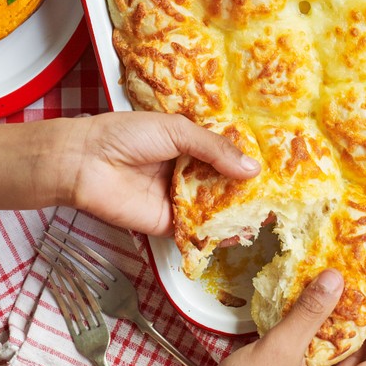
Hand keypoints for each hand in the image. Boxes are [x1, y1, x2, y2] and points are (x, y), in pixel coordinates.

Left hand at [58, 112, 260, 234]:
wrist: (85, 163)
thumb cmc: (126, 136)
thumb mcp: (176, 131)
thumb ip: (214, 149)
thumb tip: (253, 168)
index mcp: (189, 146)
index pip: (226, 155)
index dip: (248, 161)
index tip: (278, 167)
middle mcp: (188, 173)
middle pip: (225, 184)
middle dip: (249, 190)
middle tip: (281, 194)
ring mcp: (180, 200)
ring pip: (215, 209)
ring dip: (238, 212)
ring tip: (269, 213)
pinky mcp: (170, 225)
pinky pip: (198, 231)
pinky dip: (217, 234)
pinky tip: (240, 232)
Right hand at [182, 270, 365, 365]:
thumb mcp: (281, 348)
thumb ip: (310, 312)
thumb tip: (335, 281)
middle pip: (354, 365)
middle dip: (360, 330)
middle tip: (362, 299)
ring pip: (329, 363)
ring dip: (333, 333)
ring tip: (335, 301)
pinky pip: (308, 364)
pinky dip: (311, 340)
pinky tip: (304, 319)